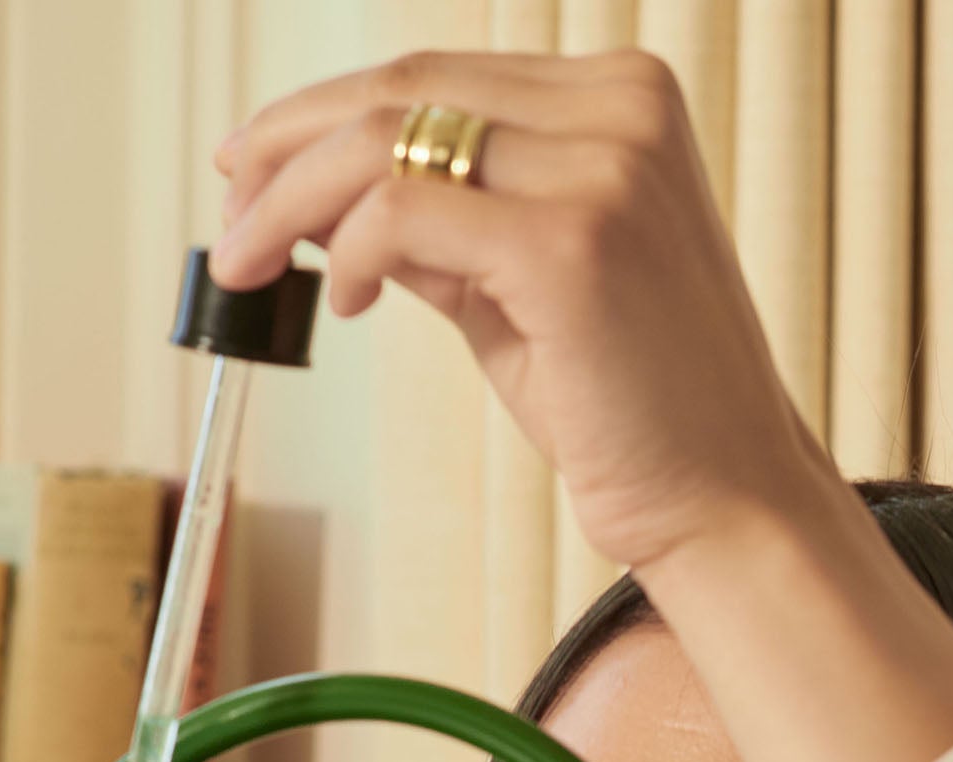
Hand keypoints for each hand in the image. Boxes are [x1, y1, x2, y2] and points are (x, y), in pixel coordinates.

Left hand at [212, 50, 842, 574]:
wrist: (723, 496)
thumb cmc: (634, 401)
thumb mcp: (523, 280)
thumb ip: (441, 220)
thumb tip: (314, 194)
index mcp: (625, 97)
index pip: (436, 74)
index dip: (323, 116)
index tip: (254, 169)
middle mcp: (624, 112)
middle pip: (401, 90)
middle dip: (286, 149)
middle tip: (229, 216)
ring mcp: (607, 170)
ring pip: (385, 141)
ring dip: (291, 202)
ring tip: (252, 262)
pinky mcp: (572, 243)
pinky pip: (404, 215)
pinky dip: (352, 253)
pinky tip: (353, 302)